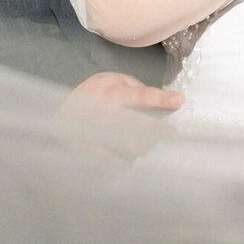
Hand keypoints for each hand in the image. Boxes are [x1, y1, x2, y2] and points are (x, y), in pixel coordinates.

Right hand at [53, 72, 183, 162]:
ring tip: (149, 144)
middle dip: (157, 130)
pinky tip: (132, 156)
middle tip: (170, 133)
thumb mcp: (116, 81)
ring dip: (144, 147)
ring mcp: (93, 135)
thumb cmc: (97, 94)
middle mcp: (101, 113)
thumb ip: (139, 90)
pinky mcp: (89, 153)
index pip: (139, 96)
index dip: (160, 98)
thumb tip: (165, 102)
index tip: (179, 100)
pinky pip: (116, 162)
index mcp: (110, 93)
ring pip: (128, 146)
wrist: (64, 114)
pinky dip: (128, 160)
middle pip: (135, 124)